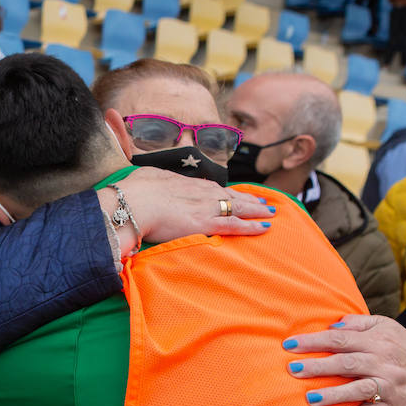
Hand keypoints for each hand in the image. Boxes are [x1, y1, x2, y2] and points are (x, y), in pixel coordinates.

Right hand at [102, 168, 274, 254]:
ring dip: (257, 211)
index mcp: (188, 183)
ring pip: (239, 208)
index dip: (229, 192)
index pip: (215, 188)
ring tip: (270, 213)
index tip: (238, 194)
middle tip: (263, 203)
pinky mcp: (207, 223)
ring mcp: (207, 207)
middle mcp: (202, 192)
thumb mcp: (148, 177)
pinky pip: (236, 225)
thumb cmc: (136, 191)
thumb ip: (156, 181)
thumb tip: (152, 180)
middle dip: (249, 199)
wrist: (134, 203)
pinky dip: (252, 226)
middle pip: (232, 196)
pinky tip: (265, 227)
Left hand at [281, 315, 405, 405]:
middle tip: (293, 369)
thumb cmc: (401, 348)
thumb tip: (331, 326)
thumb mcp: (386, 326)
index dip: (314, 341)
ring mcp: (389, 385)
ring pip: (359, 389)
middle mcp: (382, 362)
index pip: (339, 340)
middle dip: (319, 366)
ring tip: (310, 398)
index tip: (288, 345)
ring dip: (334, 394)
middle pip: (347, 363)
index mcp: (377, 341)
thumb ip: (357, 324)